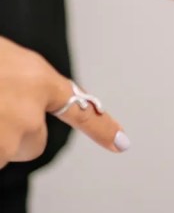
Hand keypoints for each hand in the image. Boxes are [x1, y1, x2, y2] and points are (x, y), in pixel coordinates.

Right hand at [0, 36, 127, 167]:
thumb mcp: (6, 58)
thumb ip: (21, 81)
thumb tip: (25, 98)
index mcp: (36, 79)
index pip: (79, 108)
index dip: (102, 128)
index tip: (122, 143)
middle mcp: (29, 111)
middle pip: (34, 143)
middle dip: (13, 135)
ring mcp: (8, 136)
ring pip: (3, 153)